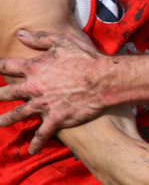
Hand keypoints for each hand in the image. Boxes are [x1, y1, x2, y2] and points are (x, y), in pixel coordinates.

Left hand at [0, 29, 103, 152]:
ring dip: (6, 120)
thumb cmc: (85, 57)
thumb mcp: (62, 40)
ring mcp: (43, 104)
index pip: (7, 66)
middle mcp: (34, 87)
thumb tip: (20, 34)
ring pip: (18, 114)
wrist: (102, 79)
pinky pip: (42, 133)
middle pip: (8, 92)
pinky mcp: (55, 118)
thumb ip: (39, 38)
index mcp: (34, 67)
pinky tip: (32, 150)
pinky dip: (36, 143)